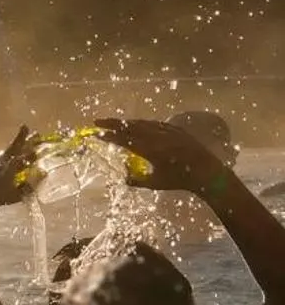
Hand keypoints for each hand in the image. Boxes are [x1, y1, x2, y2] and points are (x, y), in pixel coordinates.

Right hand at [94, 117, 226, 194]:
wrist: (206, 171)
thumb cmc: (180, 180)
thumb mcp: (156, 183)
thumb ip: (138, 181)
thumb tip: (125, 179)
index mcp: (148, 149)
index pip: (123, 140)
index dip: (108, 136)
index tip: (96, 134)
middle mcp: (155, 137)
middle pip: (130, 126)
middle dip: (112, 123)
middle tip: (98, 121)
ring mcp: (166, 131)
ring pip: (142, 123)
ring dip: (127, 122)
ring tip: (116, 123)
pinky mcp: (175, 129)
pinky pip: (155, 123)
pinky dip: (143, 123)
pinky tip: (140, 124)